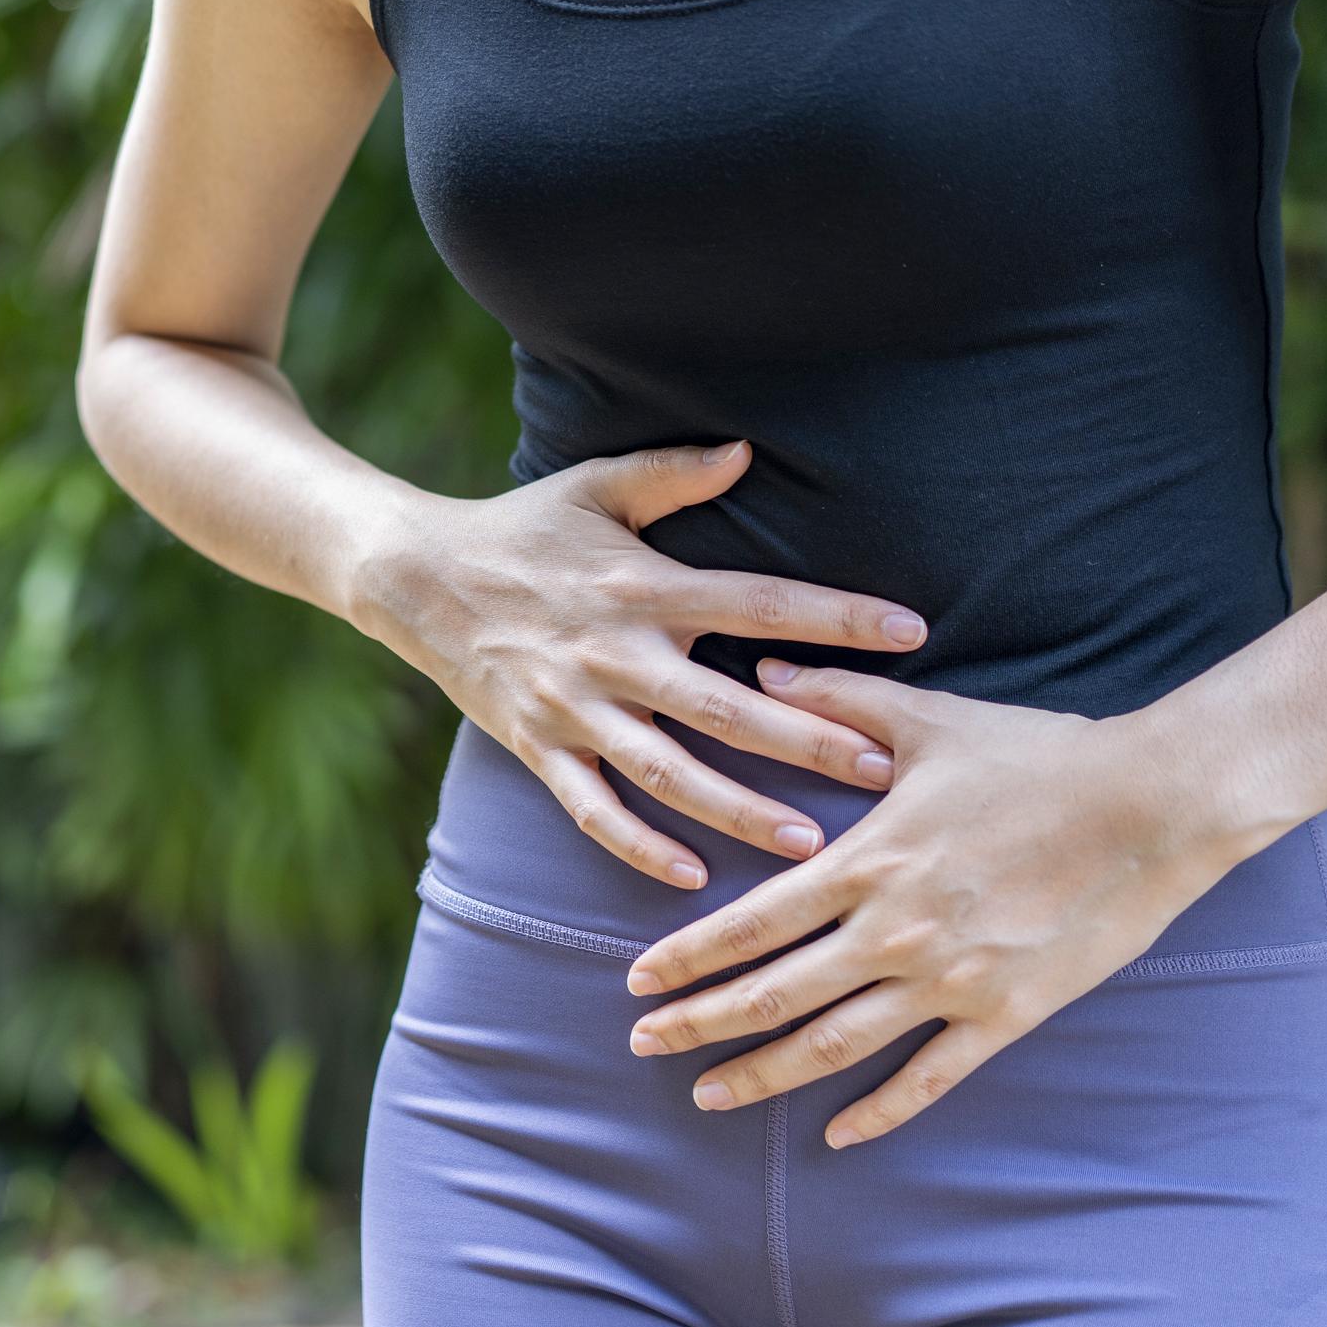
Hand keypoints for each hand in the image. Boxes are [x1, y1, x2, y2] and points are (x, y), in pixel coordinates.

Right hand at [349, 442, 929, 887]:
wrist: (415, 576)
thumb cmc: (521, 529)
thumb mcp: (595, 486)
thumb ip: (672, 474)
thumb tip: (748, 449)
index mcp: (643, 586)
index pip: (760, 601)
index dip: (837, 616)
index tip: (911, 631)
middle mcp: (615, 653)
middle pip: (725, 706)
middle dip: (805, 741)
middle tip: (879, 772)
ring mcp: (574, 707)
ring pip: (667, 772)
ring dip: (737, 810)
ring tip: (806, 843)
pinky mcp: (537, 747)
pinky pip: (591, 808)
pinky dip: (637, 845)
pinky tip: (692, 876)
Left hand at [623, 658, 1251, 1146]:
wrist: (1157, 804)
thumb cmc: (1039, 755)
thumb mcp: (926, 718)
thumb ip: (837, 700)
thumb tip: (763, 668)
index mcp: (867, 862)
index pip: (750, 922)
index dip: (687, 957)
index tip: (635, 981)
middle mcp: (895, 932)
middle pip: (773, 993)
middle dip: (699, 1023)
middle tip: (641, 1046)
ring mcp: (950, 981)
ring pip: (834, 1045)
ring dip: (762, 1074)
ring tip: (707, 1095)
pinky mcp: (1006, 1014)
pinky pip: (929, 1077)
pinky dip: (878, 1111)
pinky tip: (835, 1134)